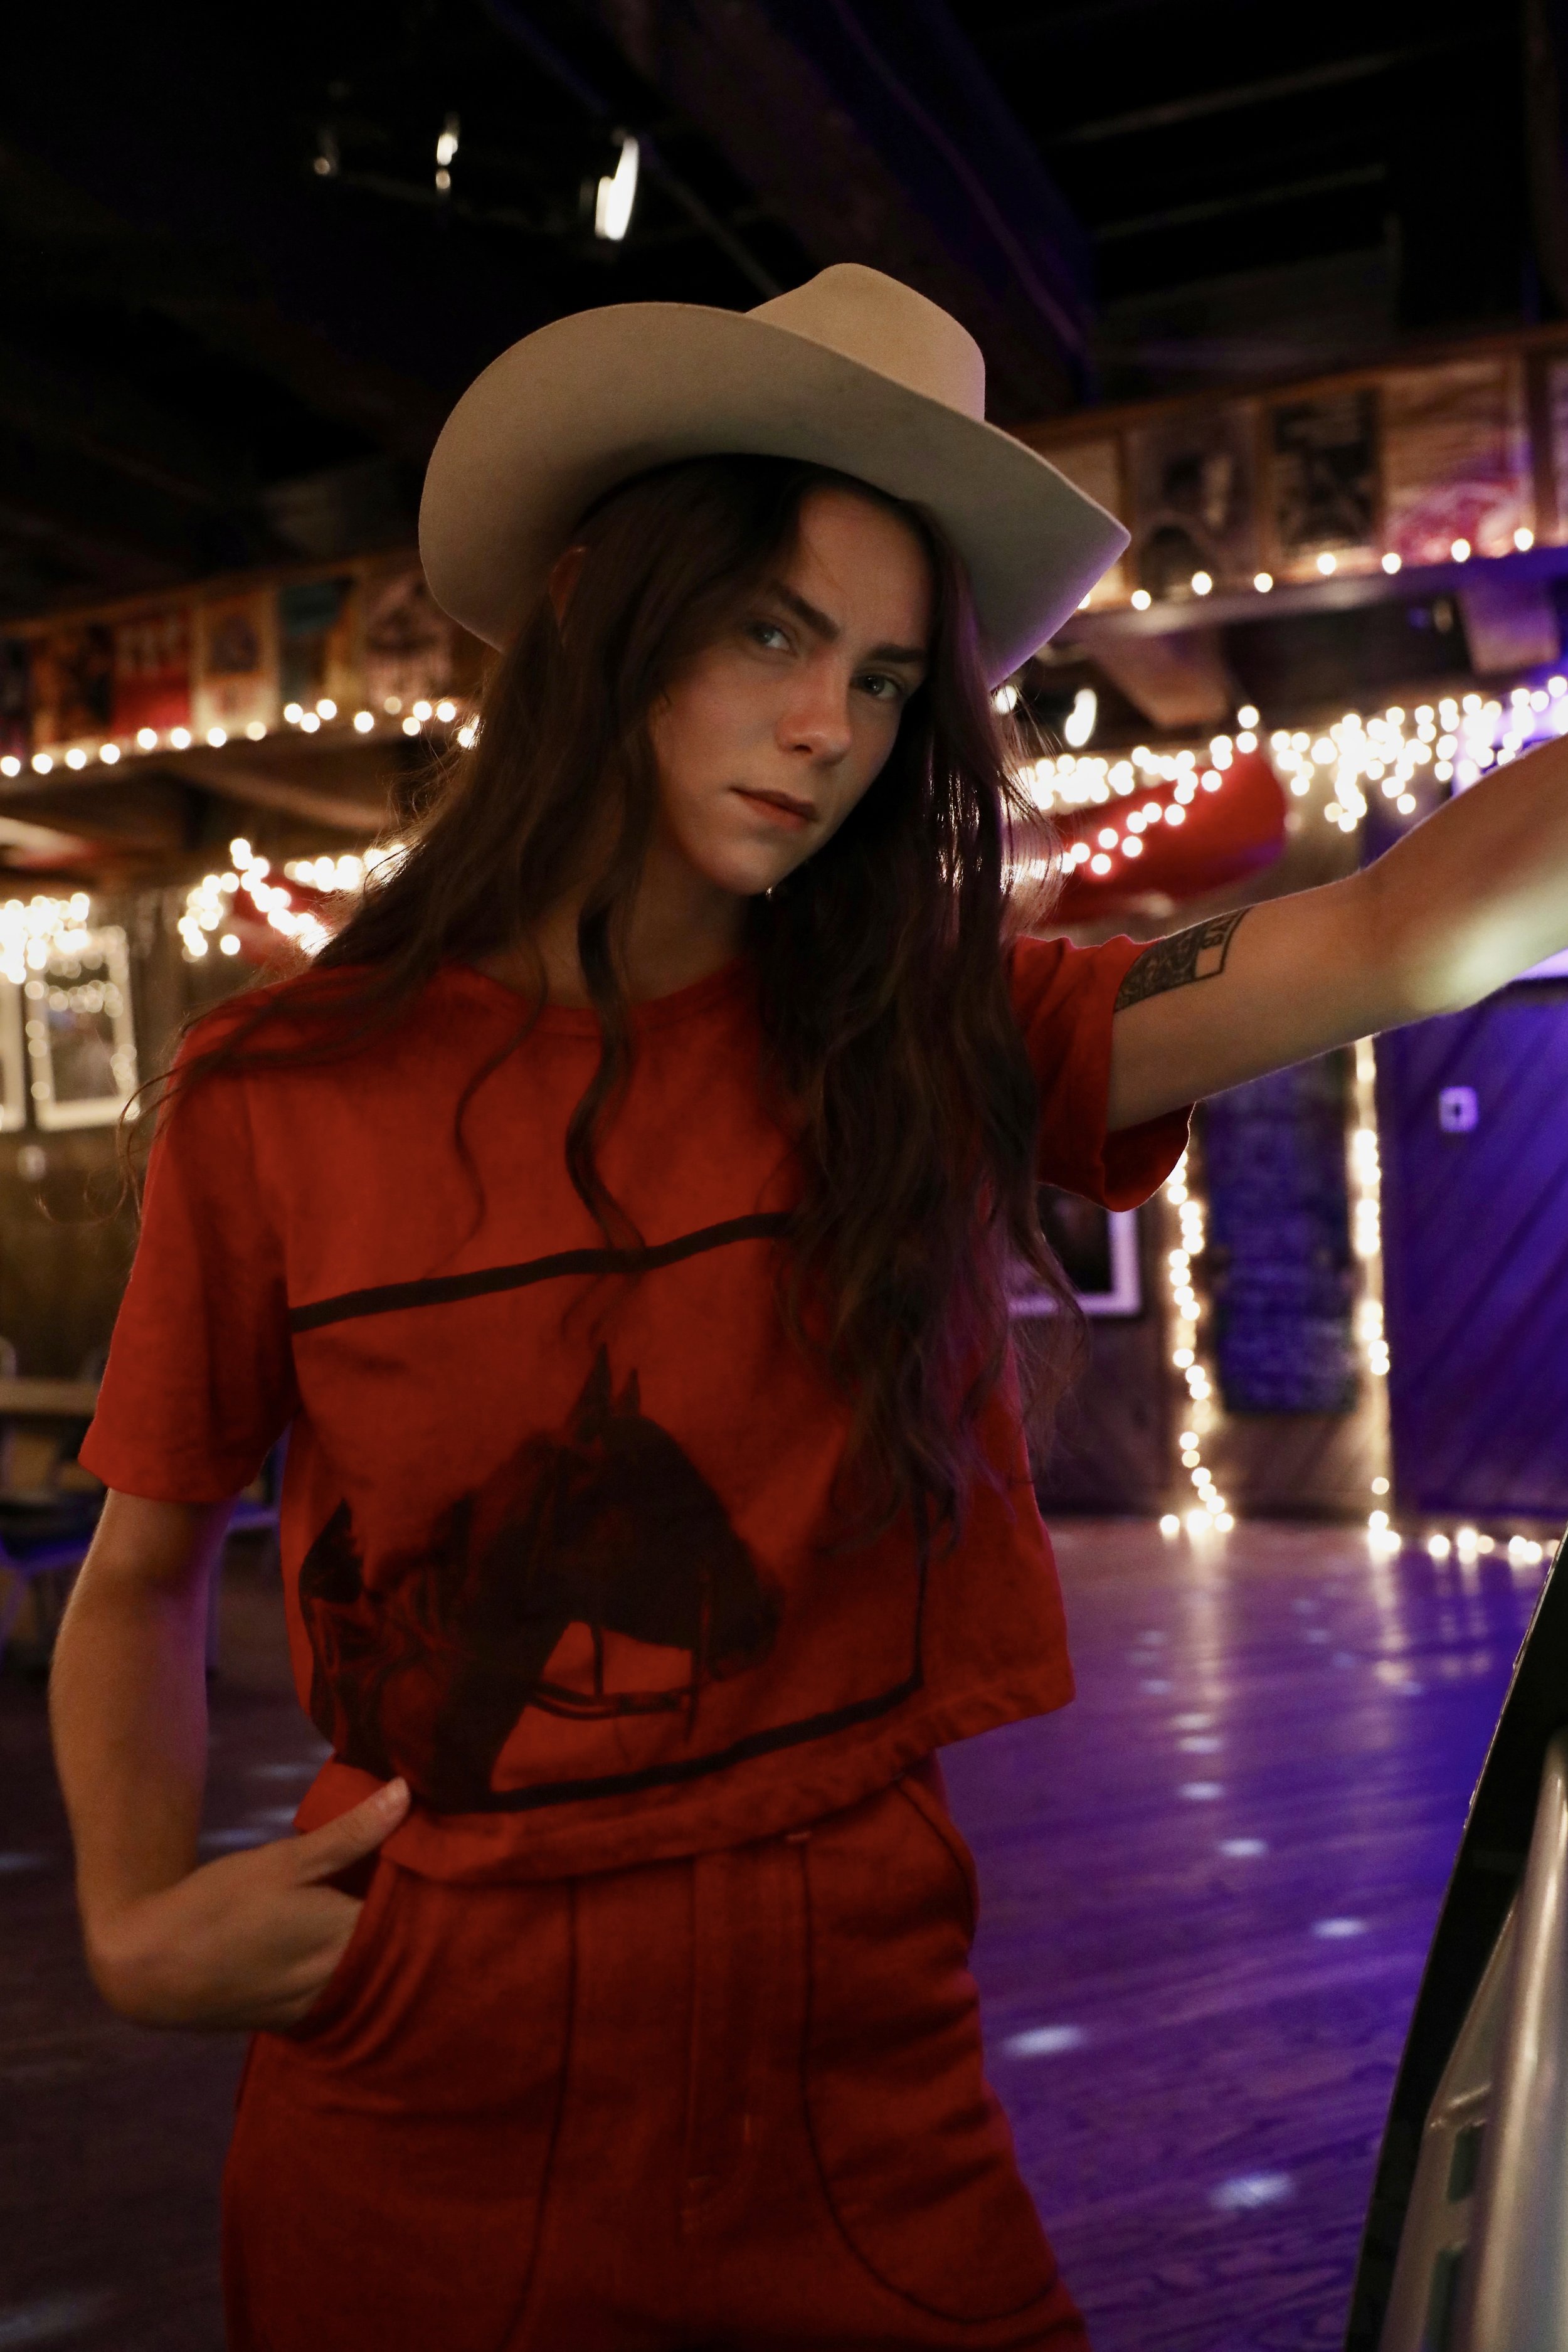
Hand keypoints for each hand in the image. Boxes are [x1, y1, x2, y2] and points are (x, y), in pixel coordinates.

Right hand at [88, 1778, 410, 2032]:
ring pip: (377, 1970)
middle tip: (428, 1870)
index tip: (446, 1855)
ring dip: (390, 1940)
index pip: (419, 1915)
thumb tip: (407, 1793)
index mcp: (347, 1940)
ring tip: (398, 1900)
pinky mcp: (298, 2017)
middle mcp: (344, 1982)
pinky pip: (348, 1987)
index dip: (435, 1884)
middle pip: (404, 1946)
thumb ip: (350, 1834)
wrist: (149, 1969)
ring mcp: (321, 2005)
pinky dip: (358, 1962)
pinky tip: (355, 1936)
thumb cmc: (219, 1905)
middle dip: (419, 1912)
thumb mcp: (285, 1860)